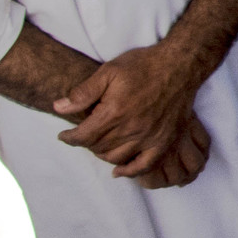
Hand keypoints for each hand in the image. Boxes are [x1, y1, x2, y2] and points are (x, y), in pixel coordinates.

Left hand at [52, 43, 212, 184]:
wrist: (179, 66)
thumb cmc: (143, 66)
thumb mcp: (108, 72)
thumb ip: (83, 92)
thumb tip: (58, 107)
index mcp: (115, 112)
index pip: (84, 136)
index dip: (69, 138)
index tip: (64, 135)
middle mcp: (131, 129)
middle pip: (98, 148)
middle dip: (86, 143)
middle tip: (84, 135)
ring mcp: (149, 137)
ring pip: (117, 157)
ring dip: (103, 154)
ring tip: (99, 144)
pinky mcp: (164, 141)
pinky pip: (144, 166)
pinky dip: (129, 172)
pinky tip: (118, 170)